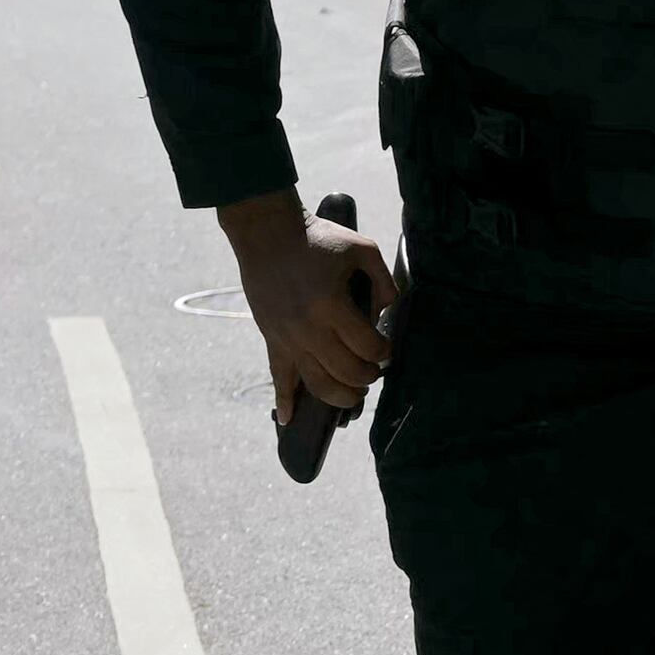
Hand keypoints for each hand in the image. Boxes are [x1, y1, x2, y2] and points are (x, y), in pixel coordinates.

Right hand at [213, 188, 394, 415]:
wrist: (266, 233)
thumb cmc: (318, 239)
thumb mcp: (362, 248)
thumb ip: (385, 282)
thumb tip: (388, 313)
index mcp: (331, 306)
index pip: (368, 347)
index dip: (384, 352)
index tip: (387, 347)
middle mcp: (307, 328)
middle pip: (345, 372)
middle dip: (368, 377)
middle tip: (376, 370)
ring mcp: (286, 337)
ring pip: (316, 384)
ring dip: (341, 397)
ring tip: (355, 393)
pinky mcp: (271, 338)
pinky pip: (277, 376)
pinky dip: (283, 400)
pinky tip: (288, 421)